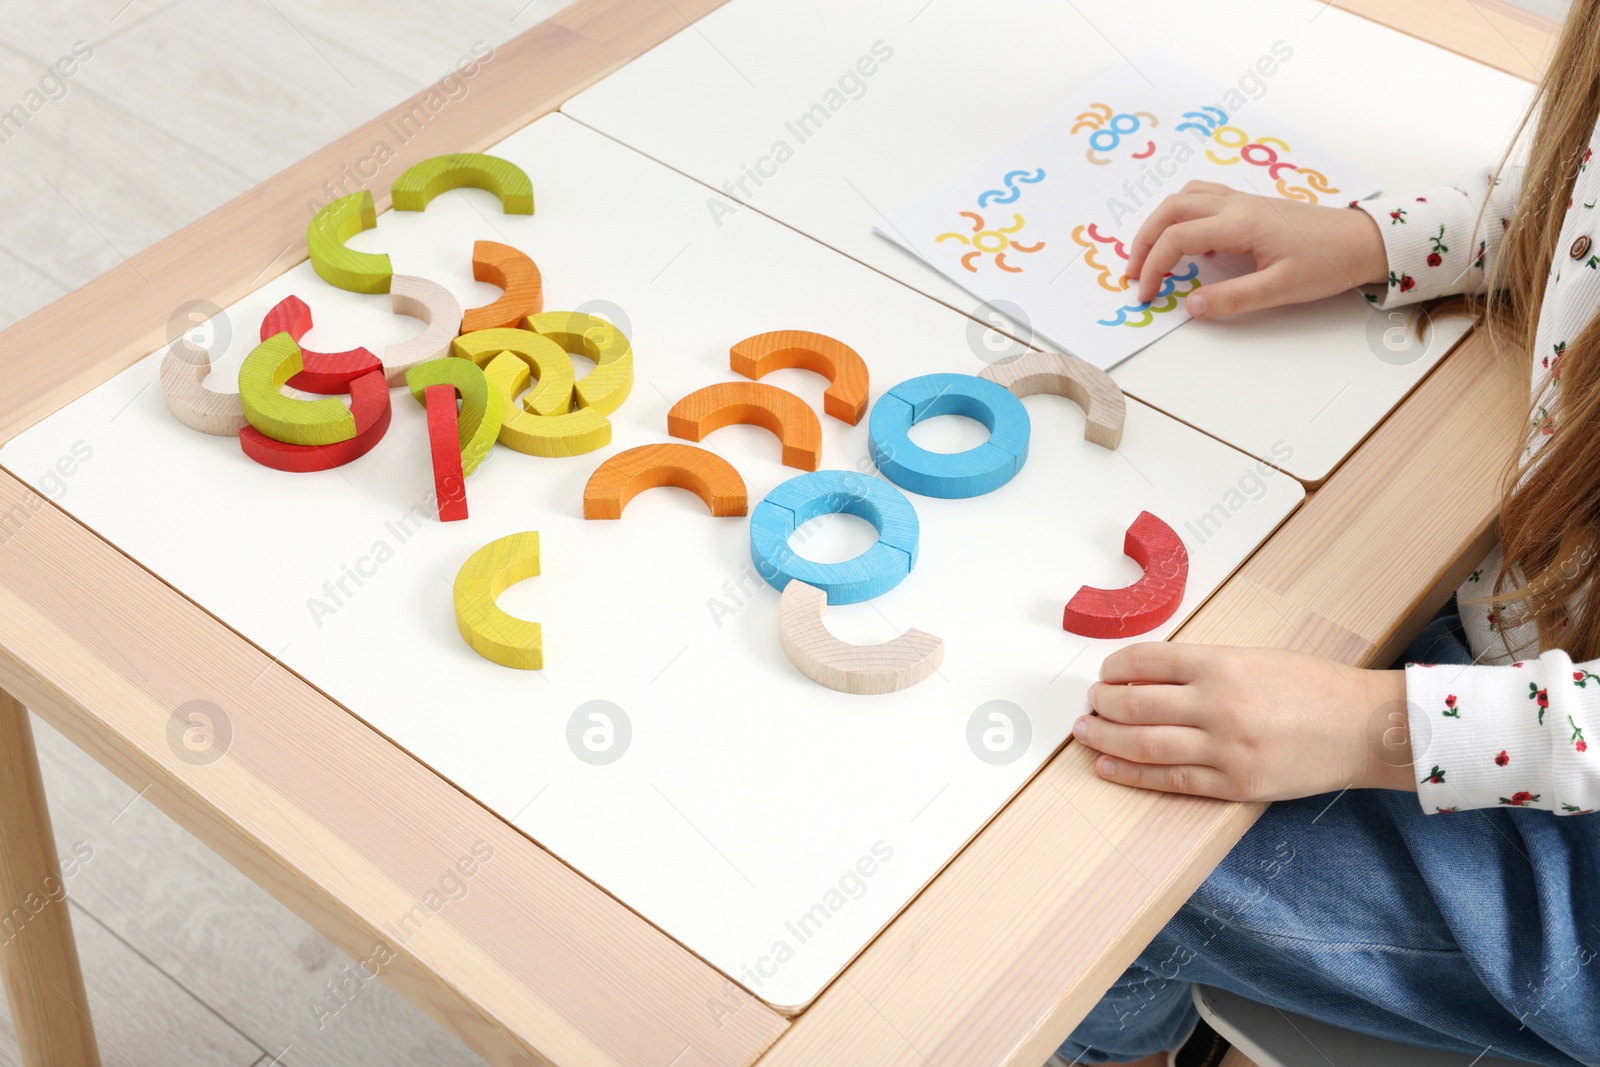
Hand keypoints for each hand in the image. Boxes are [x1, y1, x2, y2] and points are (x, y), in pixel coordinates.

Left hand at [1073, 643, 1412, 801]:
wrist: (1363, 728)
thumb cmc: (1313, 686)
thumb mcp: (1254, 657)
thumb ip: (1203, 666)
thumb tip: (1146, 674)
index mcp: (1222, 664)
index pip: (1146, 661)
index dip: (1115, 667)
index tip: (1104, 672)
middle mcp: (1217, 705)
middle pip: (1135, 703)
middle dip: (1102, 703)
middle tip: (1090, 703)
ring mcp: (1224, 748)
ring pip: (1143, 744)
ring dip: (1106, 737)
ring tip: (1086, 732)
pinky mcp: (1233, 784)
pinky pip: (1170, 780)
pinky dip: (1131, 774)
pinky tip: (1107, 766)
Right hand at [1124, 181, 1388, 318]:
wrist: (1362, 240)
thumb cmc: (1326, 263)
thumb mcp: (1280, 289)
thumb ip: (1232, 298)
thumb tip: (1189, 306)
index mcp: (1239, 223)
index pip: (1177, 238)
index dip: (1153, 267)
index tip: (1146, 296)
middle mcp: (1235, 204)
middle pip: (1170, 210)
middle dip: (1143, 241)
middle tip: (1133, 274)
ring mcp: (1242, 200)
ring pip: (1183, 198)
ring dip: (1159, 223)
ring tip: (1150, 254)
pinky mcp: (1249, 204)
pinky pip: (1201, 197)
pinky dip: (1179, 214)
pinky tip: (1183, 237)